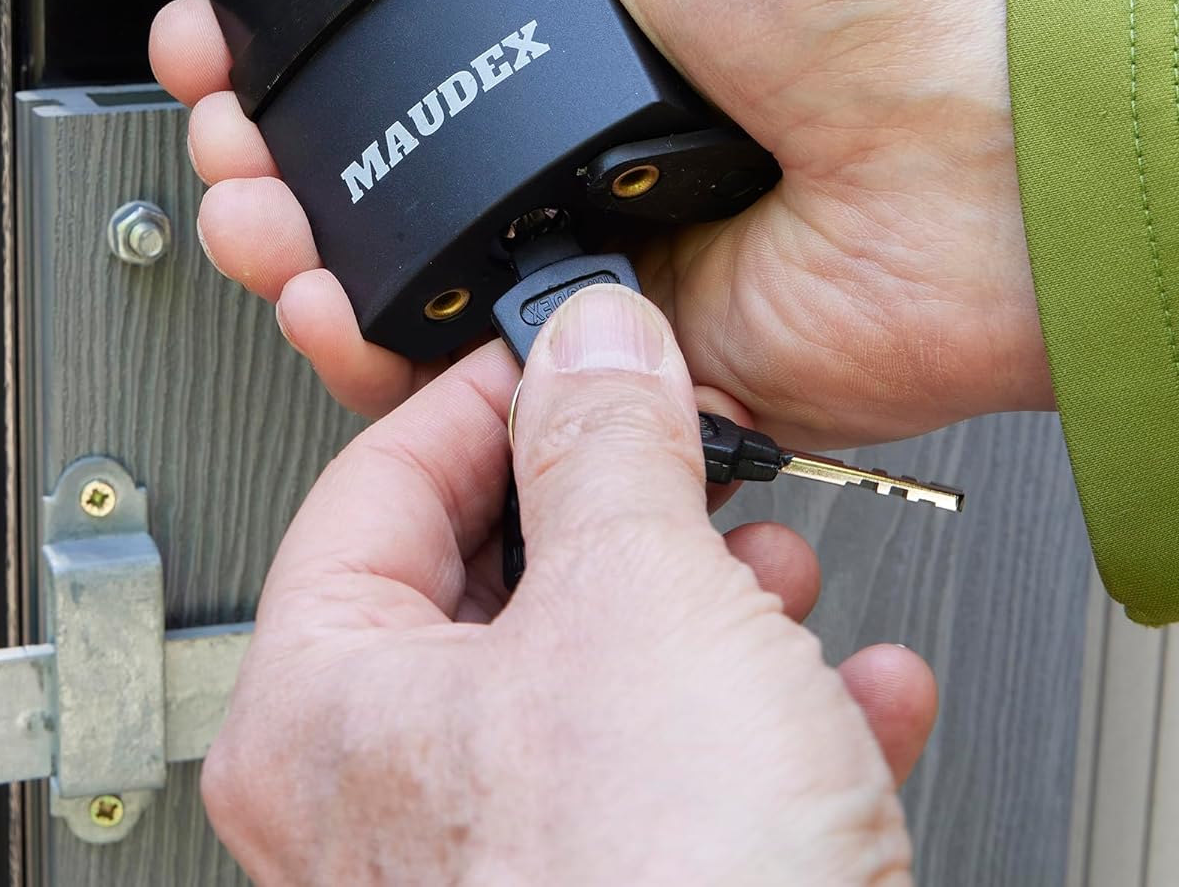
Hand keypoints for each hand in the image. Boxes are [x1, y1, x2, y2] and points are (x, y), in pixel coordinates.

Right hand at [152, 0, 1052, 448]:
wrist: (952, 144)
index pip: (370, 20)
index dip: (278, 31)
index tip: (221, 33)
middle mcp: (554, 120)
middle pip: (356, 150)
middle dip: (258, 146)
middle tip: (227, 130)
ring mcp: (575, 233)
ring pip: (391, 266)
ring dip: (293, 250)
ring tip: (257, 220)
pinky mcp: (602, 337)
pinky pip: (464, 366)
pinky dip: (386, 356)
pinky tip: (336, 307)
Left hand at [201, 286, 935, 884]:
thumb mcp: (636, 603)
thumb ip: (605, 442)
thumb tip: (590, 344)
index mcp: (326, 712)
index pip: (379, 481)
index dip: (491, 393)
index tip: (573, 348)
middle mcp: (387, 802)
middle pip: (499, 575)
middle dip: (622, 502)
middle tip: (689, 445)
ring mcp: (502, 863)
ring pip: (600, 671)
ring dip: (709, 602)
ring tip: (780, 566)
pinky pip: (678, 774)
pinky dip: (765, 718)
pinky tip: (852, 691)